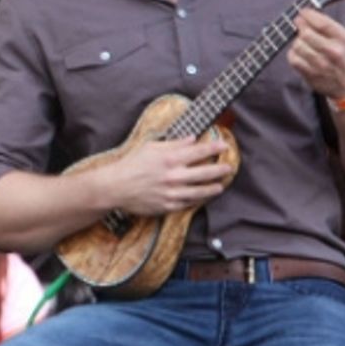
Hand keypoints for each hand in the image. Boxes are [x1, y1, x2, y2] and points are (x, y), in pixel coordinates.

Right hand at [102, 135, 231, 215]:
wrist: (115, 187)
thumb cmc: (131, 164)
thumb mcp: (150, 147)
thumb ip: (173, 144)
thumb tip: (192, 139)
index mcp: (169, 158)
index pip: (199, 151)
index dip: (214, 148)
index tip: (224, 146)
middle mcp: (173, 176)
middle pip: (205, 173)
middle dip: (220, 169)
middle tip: (229, 168)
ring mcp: (172, 193)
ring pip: (200, 192)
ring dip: (213, 188)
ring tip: (220, 186)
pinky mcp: (168, 206)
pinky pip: (188, 203)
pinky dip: (197, 200)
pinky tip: (202, 197)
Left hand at [288, 8, 344, 102]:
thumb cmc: (343, 57)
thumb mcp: (343, 39)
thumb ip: (326, 26)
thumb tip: (304, 14)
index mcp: (343, 39)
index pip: (322, 23)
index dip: (308, 15)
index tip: (301, 12)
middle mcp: (334, 51)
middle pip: (306, 34)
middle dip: (300, 28)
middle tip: (300, 28)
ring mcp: (322, 64)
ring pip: (297, 46)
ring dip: (297, 43)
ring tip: (303, 44)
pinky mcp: (311, 74)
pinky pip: (293, 59)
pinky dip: (293, 55)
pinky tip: (300, 55)